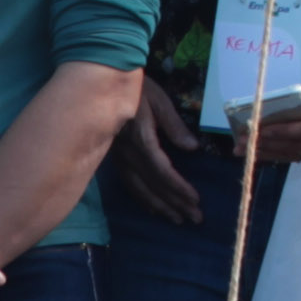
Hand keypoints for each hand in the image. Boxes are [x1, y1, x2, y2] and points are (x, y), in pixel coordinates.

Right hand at [105, 80, 203, 225]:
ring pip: (140, 188)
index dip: (178, 187)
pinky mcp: (116, 156)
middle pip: (153, 184)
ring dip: (160, 206)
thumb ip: (174, 126)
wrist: (104, 81)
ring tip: (178, 219)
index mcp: (141, 138)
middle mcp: (128, 153)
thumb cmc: (137, 86)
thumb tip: (192, 148)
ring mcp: (120, 156)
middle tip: (195, 218)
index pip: (162, 170)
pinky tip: (153, 207)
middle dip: (175, 202)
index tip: (196, 199)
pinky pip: (129, 183)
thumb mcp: (160, 100)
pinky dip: (143, 198)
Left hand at [248, 54, 300, 166]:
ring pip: (295, 154)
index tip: (262, 129)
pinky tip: (256, 151)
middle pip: (299, 145)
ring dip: (268, 152)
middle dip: (269, 144)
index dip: (285, 131)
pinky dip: (275, 154)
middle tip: (242, 142)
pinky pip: (296, 154)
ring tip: (242, 149)